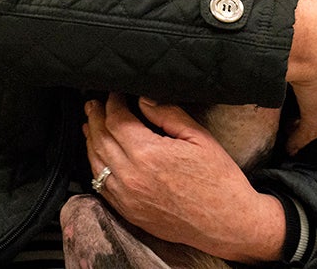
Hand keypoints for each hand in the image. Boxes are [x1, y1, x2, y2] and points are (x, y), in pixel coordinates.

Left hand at [83, 94, 285, 263]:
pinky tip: (98, 156)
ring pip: (95, 162)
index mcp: (149, 153)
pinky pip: (101, 186)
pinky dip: (96, 166)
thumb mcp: (199, 138)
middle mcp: (131, 176)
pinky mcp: (128, 212)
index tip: (115, 93)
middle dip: (95, 117)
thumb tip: (143, 99)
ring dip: (91, 140)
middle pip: (100, 139)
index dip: (112, 103)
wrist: (226, 222)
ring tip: (90, 124)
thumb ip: (168, 114)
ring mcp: (126, 197)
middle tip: (93, 103)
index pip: (116, 120)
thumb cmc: (218, 179)